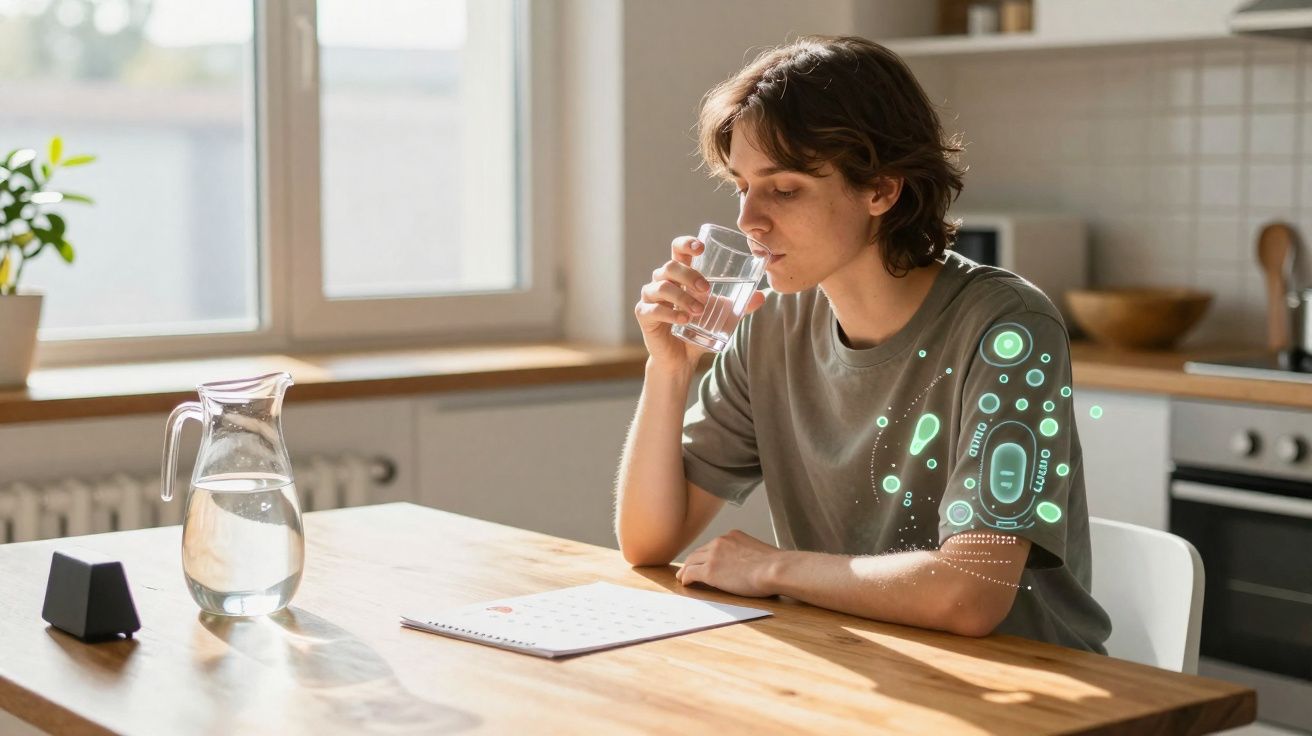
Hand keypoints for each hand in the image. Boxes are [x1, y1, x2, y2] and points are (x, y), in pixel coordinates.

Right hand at [634, 236, 766, 368]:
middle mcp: (662, 281)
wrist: (682, 358)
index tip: (701, 248)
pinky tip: (684, 320)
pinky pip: (653, 309)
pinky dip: (670, 313)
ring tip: (699, 311)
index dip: (686, 244)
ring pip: (662, 286)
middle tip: (707, 289)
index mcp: (679, 275)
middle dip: (689, 275)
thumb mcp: (722, 315)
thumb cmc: (699, 329)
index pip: (678, 250)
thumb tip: (761, 296)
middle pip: (670, 266)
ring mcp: (650, 297)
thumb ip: (740, 305)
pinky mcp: (644, 315)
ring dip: (683, 297)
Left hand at [675, 530, 781, 597]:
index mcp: (733, 536)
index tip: (704, 561)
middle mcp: (720, 541)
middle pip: (699, 551)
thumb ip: (751, 555)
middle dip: (693, 561)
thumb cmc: (776, 565)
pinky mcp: (709, 571)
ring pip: (691, 561)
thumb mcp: (761, 552)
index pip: (714, 545)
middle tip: (687, 569)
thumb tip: (754, 566)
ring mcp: (713, 555)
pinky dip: (685, 578)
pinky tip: (685, 584)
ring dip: (686, 569)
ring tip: (682, 577)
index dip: (706, 554)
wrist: (775, 569)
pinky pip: (690, 573)